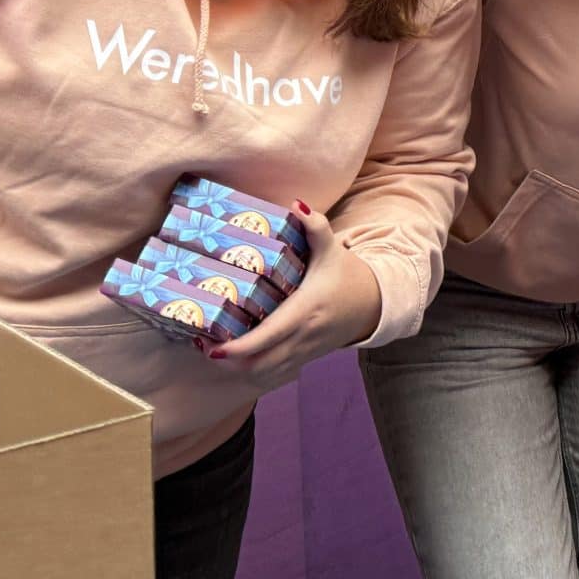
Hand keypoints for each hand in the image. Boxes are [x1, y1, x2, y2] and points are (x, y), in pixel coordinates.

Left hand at [205, 203, 380, 391]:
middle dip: (228, 362)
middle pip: (259, 365)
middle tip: (203, 344)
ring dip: (237, 370)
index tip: (213, 345)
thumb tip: (297, 203)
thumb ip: (315, 227)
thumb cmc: (348, 276)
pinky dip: (252, 373)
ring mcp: (305, 351)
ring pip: (265, 375)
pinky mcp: (305, 359)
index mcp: (306, 310)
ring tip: (214, 352)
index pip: (268, 337)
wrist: (375, 303)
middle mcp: (304, 336)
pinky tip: (237, 359)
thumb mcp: (332, 250)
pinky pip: (274, 375)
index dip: (238, 348)